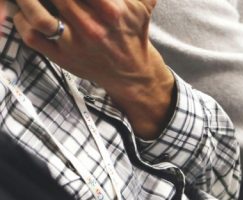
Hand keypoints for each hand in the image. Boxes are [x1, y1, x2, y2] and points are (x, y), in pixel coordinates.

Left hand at [11, 0, 174, 137]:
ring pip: (39, 17)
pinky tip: (26, 13)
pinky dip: (23, 22)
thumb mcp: (142, 7)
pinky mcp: (62, 57)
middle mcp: (91, 28)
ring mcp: (75, 44)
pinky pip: (32, 37)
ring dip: (28, 1)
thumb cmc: (133, 35)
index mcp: (111, 12)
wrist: (133, 73)